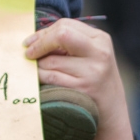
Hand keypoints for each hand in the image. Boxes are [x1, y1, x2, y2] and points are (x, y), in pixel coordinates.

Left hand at [24, 19, 134, 139]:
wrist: (110, 114)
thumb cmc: (93, 80)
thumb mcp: (90, 56)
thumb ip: (68, 43)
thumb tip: (32, 39)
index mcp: (101, 40)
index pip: (65, 25)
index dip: (43, 33)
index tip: (30, 42)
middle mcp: (99, 53)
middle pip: (60, 35)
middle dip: (39, 44)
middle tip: (28, 53)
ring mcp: (92, 72)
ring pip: (50, 60)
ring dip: (38, 66)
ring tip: (41, 72)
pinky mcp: (81, 90)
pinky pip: (49, 78)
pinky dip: (41, 79)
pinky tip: (43, 83)